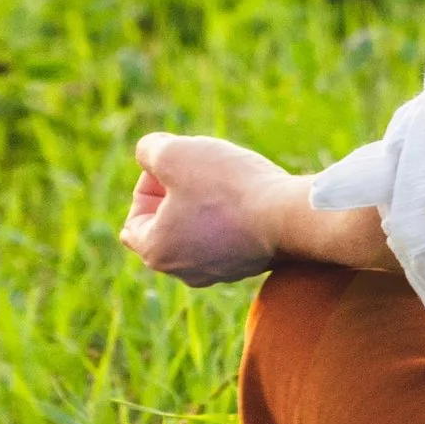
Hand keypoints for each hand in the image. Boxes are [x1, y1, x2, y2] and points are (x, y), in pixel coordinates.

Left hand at [120, 132, 298, 286]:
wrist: (290, 215)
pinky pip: (228, 236)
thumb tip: (151, 155)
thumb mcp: (173, 154)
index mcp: (157, 253)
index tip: (174, 169)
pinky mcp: (249, 265)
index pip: (134, 222)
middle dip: (176, 192)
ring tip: (224, 178)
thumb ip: (148, 150)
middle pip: (166, 226)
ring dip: (204, 202)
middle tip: (199, 168)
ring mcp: (220, 272)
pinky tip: (247, 194)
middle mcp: (185, 272)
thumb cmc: (226, 187)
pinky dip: (231, 214)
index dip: (149, 186)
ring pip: (198, 230)